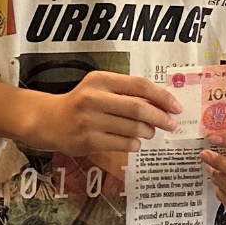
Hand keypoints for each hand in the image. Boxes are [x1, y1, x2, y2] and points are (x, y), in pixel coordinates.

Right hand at [24, 72, 177, 160]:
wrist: (49, 120)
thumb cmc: (81, 103)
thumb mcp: (100, 88)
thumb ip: (126, 91)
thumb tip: (163, 103)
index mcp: (100, 80)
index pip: (139, 85)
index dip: (162, 96)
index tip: (176, 107)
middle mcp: (94, 98)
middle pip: (138, 108)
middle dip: (160, 117)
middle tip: (171, 124)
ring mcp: (90, 121)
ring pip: (132, 128)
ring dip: (148, 132)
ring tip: (149, 132)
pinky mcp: (88, 141)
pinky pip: (122, 144)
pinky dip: (135, 144)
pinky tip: (134, 142)